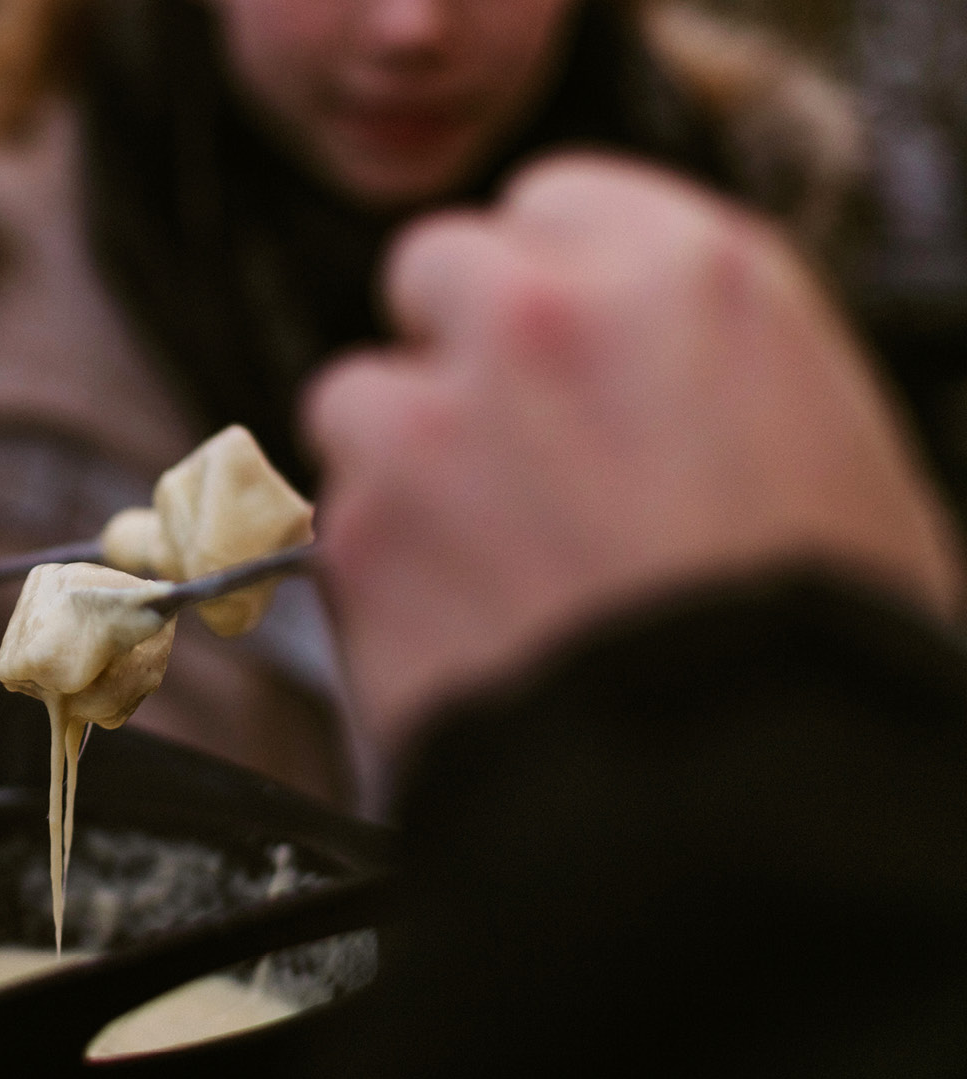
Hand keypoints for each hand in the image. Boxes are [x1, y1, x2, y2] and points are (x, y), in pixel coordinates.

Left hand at [303, 155, 961, 755]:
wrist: (737, 795)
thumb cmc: (812, 641)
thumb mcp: (826, 446)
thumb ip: (700, 366)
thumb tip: (640, 368)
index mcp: (684, 271)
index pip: (553, 203)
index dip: (549, 275)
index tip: (547, 333)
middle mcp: (541, 317)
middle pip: (434, 271)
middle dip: (454, 345)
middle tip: (499, 441)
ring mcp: (431, 417)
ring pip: (357, 394)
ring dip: (395, 460)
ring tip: (476, 561)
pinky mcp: (355, 530)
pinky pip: (332, 521)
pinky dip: (371, 571)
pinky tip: (451, 629)